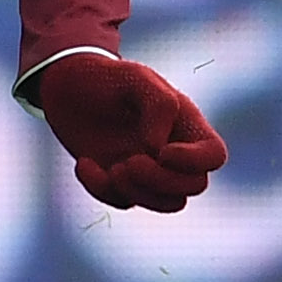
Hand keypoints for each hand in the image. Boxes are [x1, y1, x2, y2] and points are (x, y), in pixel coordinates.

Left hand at [35, 53, 228, 211]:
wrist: (68, 86)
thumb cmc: (107, 77)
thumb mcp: (135, 78)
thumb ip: (158, 106)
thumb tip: (158, 150)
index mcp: (185, 124)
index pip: (214, 155)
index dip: (195, 162)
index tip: (163, 151)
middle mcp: (174, 151)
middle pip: (193, 186)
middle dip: (161, 181)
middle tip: (129, 162)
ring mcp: (150, 170)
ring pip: (168, 203)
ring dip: (139, 193)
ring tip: (113, 168)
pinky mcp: (122, 182)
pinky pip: (124, 202)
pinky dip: (102, 189)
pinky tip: (84, 163)